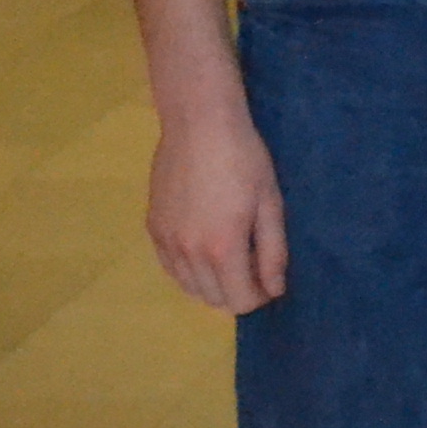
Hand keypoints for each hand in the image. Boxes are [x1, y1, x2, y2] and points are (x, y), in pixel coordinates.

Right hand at [148, 108, 287, 312]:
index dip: (260, 298)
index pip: (239, 301)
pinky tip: (205, 250)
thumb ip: (273, 253)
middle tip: (254, 266)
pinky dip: (189, 270)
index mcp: (221, 248)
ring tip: (232, 257)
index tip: (271, 281)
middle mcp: (187, 252)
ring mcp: (165, 241)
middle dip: (238, 292)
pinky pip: (170, 268)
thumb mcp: (270, 205)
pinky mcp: (152, 228)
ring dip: (213, 284)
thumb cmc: (244, 160)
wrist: (198, 126)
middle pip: (213, 298)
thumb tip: (275, 290)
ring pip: (188, 287)